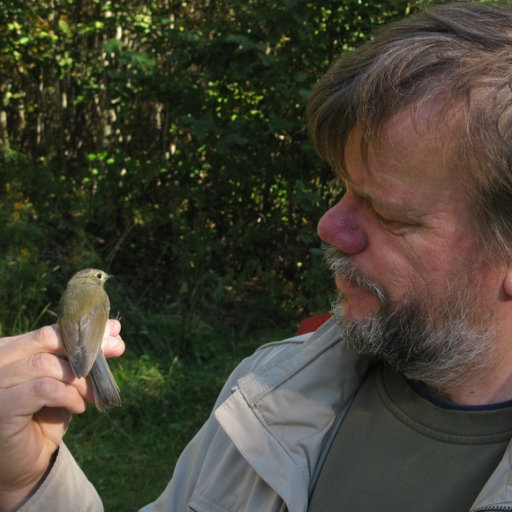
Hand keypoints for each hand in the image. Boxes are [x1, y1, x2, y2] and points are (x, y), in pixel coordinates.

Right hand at [0, 320, 124, 510]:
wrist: (26, 464)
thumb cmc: (44, 418)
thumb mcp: (66, 382)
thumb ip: (83, 358)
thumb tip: (115, 333)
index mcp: (8, 350)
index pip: (48, 331)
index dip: (84, 331)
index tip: (115, 332)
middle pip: (45, 339)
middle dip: (86, 348)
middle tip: (115, 352)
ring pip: (44, 365)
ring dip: (78, 379)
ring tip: (91, 395)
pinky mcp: (0, 408)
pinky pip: (42, 389)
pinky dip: (67, 395)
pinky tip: (78, 407)